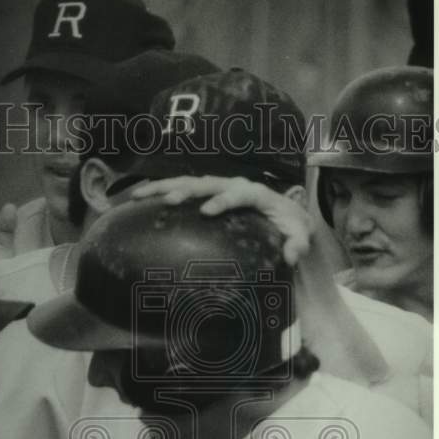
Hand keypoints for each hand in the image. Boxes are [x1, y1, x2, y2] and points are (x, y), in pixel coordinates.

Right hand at [131, 175, 313, 265]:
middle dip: (185, 190)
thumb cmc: (289, 225)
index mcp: (254, 193)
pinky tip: (138, 199)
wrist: (284, 213)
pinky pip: (181, 189)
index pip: (238, 193)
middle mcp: (232, 185)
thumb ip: (297, 244)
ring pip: (187, 182)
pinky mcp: (206, 193)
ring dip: (163, 187)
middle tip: (167, 200)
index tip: (206, 212)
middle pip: (205, 183)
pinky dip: (160, 191)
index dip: (223, 200)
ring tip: (140, 195)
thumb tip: (291, 256)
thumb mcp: (299, 234)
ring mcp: (217, 187)